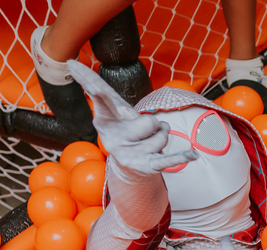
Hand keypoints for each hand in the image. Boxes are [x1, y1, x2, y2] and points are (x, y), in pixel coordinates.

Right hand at [66, 60, 197, 176]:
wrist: (129, 166)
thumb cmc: (123, 131)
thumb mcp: (111, 112)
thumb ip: (98, 92)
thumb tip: (73, 65)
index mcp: (105, 122)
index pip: (103, 100)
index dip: (97, 90)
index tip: (88, 80)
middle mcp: (114, 139)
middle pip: (148, 121)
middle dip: (154, 124)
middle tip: (148, 129)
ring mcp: (130, 153)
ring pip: (162, 136)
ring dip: (163, 137)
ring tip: (152, 142)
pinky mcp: (147, 166)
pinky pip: (168, 160)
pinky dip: (181, 157)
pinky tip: (193, 155)